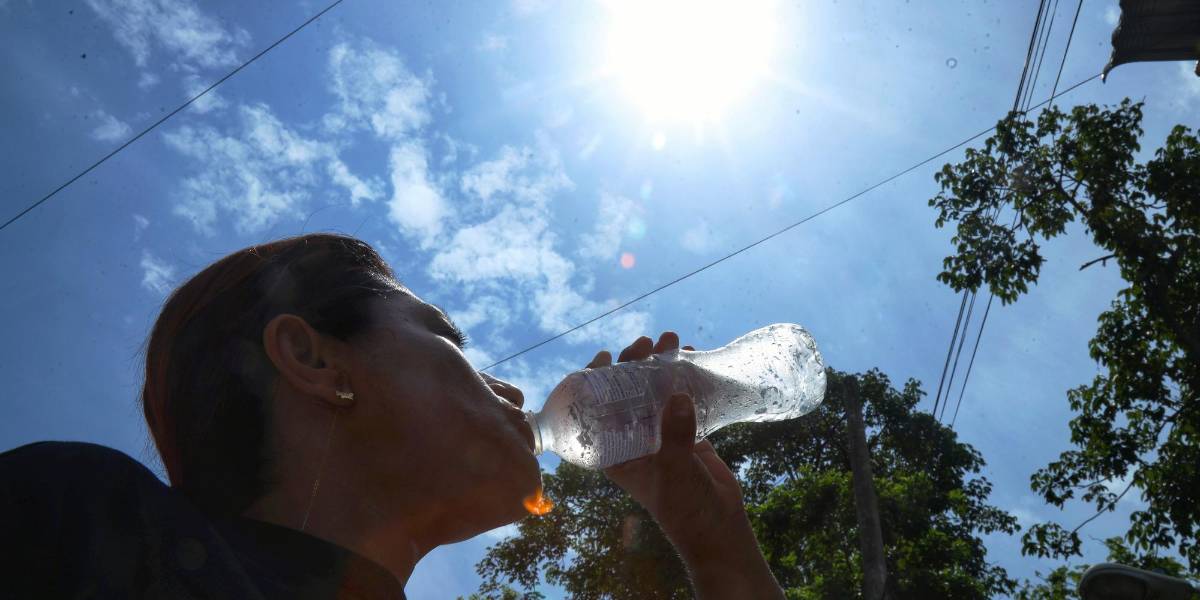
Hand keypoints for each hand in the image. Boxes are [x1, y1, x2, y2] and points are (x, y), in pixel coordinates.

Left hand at [587, 332, 783, 597]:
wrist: (717, 527)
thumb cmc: (684, 508)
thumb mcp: (675, 471)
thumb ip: (675, 435)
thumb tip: (677, 395)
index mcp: (616, 452)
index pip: (594, 411)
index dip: (594, 381)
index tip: (605, 356)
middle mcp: (633, 439)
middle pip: (625, 393)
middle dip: (632, 365)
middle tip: (645, 343)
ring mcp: (660, 434)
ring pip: (653, 391)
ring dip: (660, 365)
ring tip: (671, 340)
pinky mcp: (685, 432)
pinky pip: (680, 398)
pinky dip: (685, 377)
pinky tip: (693, 355)